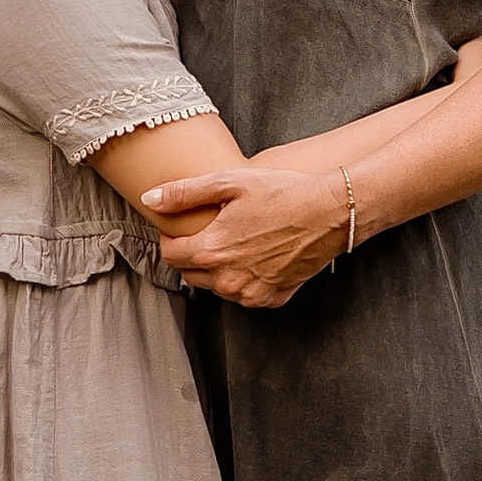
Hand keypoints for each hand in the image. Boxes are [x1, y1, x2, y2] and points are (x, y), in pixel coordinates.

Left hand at [141, 155, 351, 308]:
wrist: (331, 212)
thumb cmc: (283, 191)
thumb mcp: (230, 182)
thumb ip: (185, 193)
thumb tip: (150, 200)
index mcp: (211, 250)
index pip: (170, 255)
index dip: (170, 238)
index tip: (179, 228)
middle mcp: (227, 279)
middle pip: (189, 273)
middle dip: (191, 254)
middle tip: (207, 232)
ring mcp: (250, 293)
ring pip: (215, 286)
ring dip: (216, 269)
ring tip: (233, 242)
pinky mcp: (271, 299)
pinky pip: (243, 295)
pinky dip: (242, 280)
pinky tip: (253, 257)